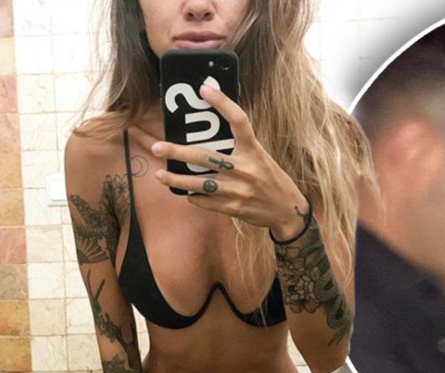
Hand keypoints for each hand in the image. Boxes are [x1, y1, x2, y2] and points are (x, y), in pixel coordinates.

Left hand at [149, 84, 308, 240]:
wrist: (286, 211)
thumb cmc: (271, 180)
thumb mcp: (260, 158)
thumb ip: (240, 147)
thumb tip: (210, 132)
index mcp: (254, 151)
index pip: (239, 121)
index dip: (222, 103)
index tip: (204, 89)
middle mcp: (246, 169)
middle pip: (205, 157)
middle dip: (177, 152)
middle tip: (157, 147)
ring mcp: (238, 190)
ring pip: (199, 184)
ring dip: (177, 179)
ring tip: (161, 174)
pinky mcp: (233, 208)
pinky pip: (205, 201)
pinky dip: (194, 196)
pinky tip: (187, 192)